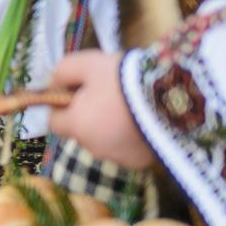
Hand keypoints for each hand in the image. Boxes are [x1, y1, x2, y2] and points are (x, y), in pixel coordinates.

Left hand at [47, 51, 154, 169]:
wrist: (172, 97)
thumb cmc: (124, 78)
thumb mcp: (88, 64)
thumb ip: (63, 72)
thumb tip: (54, 85)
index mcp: (77, 126)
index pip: (54, 122)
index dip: (62, 106)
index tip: (78, 91)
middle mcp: (93, 148)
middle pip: (82, 131)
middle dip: (90, 116)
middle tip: (111, 94)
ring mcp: (118, 158)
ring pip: (106, 141)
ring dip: (112, 128)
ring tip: (132, 106)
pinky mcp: (141, 162)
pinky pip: (128, 149)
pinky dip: (132, 138)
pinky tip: (145, 121)